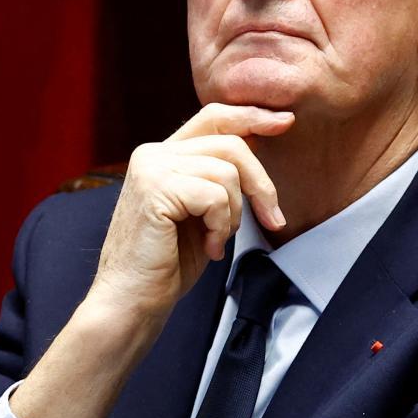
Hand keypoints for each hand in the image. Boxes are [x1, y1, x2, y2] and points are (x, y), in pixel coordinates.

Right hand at [10, 105, 290, 417]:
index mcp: (163, 155)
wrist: (132, 300)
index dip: (252, 116)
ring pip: (227, 172)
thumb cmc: (167, 264)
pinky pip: (215, 196)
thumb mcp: (202, 212)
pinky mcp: (155, 189)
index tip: (286, 121)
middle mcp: (153, 153)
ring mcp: (151, 168)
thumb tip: (260, 145)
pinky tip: (209, 248)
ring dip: (234, 214)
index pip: (214, 117)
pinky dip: (221, 226)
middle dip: (261, 182)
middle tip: (274, 219)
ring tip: (217, 240)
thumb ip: (220, 179)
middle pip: (231, 143)